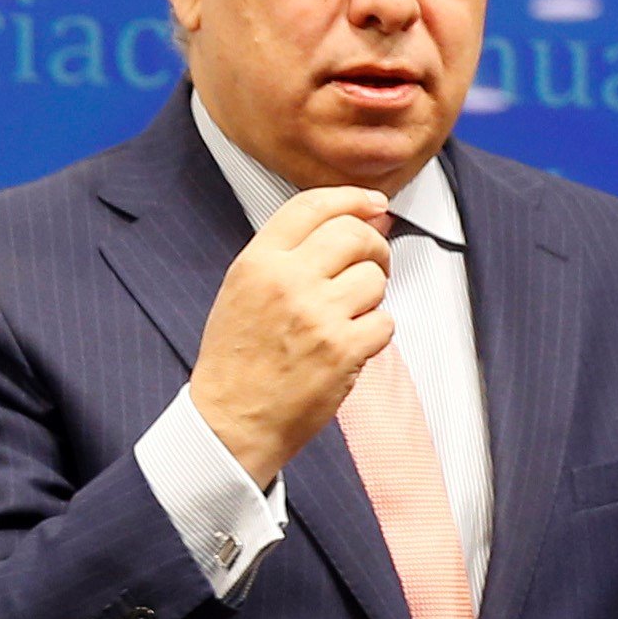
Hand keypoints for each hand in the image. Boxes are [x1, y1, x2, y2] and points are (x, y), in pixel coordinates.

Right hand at [189, 187, 394, 486]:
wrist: (232, 420)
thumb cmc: (238, 358)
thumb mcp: (244, 290)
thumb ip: (291, 254)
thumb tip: (358, 222)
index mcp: (258, 262)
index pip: (312, 206)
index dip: (352, 198)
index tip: (375, 203)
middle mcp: (288, 281)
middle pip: (354, 235)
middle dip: (374, 247)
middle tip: (373, 265)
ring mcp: (318, 315)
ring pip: (374, 279)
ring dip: (373, 296)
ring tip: (350, 316)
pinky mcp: (343, 350)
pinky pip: (385, 322)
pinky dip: (376, 333)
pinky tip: (353, 345)